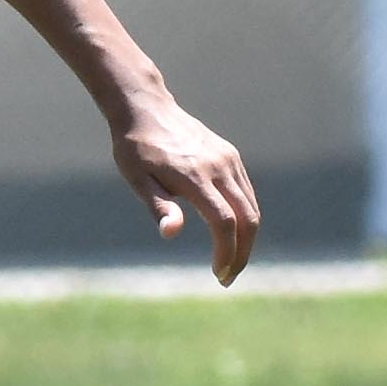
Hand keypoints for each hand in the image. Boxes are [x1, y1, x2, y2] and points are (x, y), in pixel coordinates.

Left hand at [111, 95, 260, 284]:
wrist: (146, 108)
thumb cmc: (135, 148)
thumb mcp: (136, 178)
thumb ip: (158, 206)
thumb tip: (172, 233)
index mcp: (195, 176)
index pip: (224, 222)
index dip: (226, 251)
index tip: (218, 273)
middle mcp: (219, 168)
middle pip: (248, 217)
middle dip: (242, 252)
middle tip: (227, 277)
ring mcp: (229, 161)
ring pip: (251, 206)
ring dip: (247, 238)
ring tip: (230, 261)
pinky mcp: (231, 157)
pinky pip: (246, 192)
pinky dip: (245, 216)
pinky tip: (231, 234)